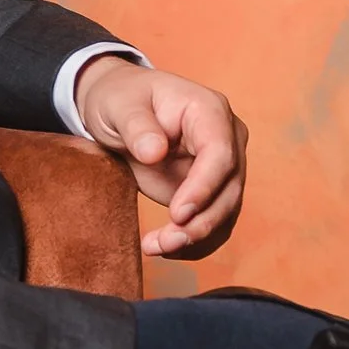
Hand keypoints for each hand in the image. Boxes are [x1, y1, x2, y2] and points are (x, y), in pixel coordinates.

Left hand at [74, 57, 246, 260]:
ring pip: (226, 211)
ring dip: (197, 237)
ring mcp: (222, 167)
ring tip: (157, 247)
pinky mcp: (210, 190)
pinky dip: (195, 242)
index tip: (176, 213)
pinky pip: (214, 222)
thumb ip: (136, 126)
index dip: (204, 186)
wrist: (119, 111)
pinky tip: (166, 249)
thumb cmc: (121, 99)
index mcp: (209, 110)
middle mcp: (226, 139)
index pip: (220, 153)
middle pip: (229, 188)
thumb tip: (155, 152)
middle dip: (201, 222)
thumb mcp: (118, 105)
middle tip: (163, 242)